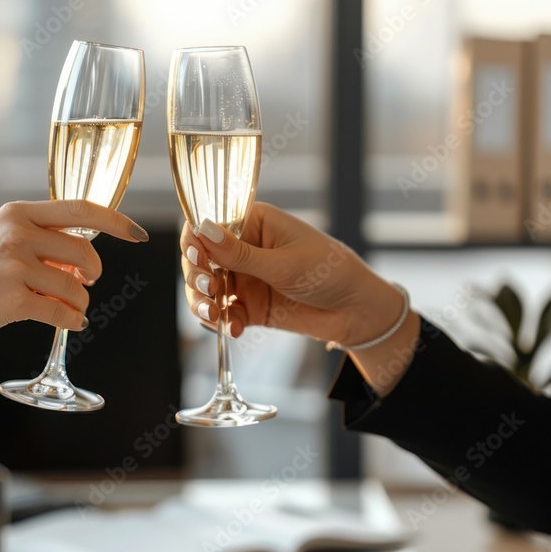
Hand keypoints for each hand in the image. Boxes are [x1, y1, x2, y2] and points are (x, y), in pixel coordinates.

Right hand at [0, 199, 147, 388]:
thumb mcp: (1, 237)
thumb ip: (41, 237)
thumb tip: (85, 257)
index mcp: (19, 212)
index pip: (82, 210)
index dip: (116, 222)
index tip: (137, 234)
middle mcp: (18, 234)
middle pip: (86, 255)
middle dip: (92, 275)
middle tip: (84, 283)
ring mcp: (14, 266)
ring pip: (77, 289)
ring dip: (78, 302)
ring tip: (61, 305)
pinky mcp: (12, 299)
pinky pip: (63, 313)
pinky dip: (71, 321)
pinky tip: (68, 322)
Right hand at [180, 202, 402, 346]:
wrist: (356, 311)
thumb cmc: (328, 272)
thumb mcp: (283, 263)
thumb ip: (239, 253)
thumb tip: (202, 228)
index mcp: (253, 223)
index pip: (209, 225)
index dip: (194, 241)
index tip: (197, 258)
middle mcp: (244, 249)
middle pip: (200, 259)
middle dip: (197, 276)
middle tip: (209, 289)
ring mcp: (245, 279)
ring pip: (205, 289)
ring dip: (202, 302)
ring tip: (214, 316)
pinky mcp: (249, 306)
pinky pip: (222, 313)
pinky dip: (221, 322)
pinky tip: (233, 329)